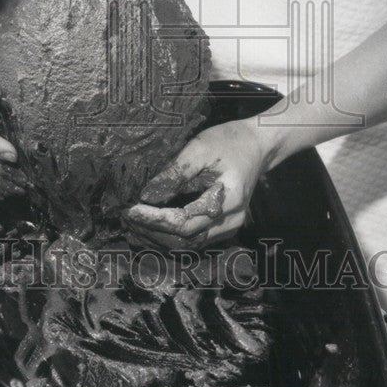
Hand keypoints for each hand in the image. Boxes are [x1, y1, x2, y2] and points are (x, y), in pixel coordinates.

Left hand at [123, 119, 274, 247]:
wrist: (258, 145)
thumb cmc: (230, 141)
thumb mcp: (201, 147)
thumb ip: (176, 172)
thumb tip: (147, 195)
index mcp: (229, 201)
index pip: (184, 222)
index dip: (155, 219)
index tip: (131, 209)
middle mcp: (232, 222)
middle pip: (186, 240)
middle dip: (153, 231)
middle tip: (127, 217)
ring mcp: (230, 227)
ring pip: (190, 244)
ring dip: (161, 237)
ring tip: (136, 223)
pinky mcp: (225, 227)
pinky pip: (196, 240)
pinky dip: (173, 235)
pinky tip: (154, 225)